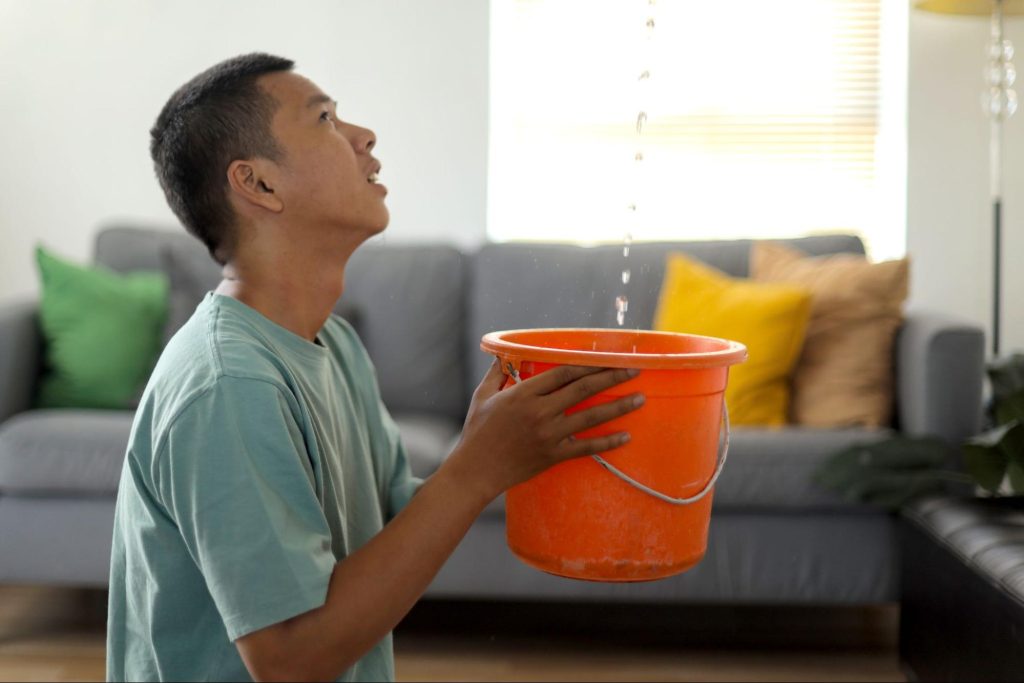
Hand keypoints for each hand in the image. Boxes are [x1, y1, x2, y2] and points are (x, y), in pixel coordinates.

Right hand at [444, 359, 644, 503]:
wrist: (475, 471)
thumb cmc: (476, 432)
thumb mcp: (482, 396)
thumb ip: (496, 374)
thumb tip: (502, 355)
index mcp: (523, 394)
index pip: (562, 372)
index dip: (586, 363)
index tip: (605, 356)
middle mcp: (540, 411)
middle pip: (583, 389)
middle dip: (611, 377)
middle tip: (633, 370)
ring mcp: (549, 434)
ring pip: (591, 417)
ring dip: (618, 406)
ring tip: (640, 397)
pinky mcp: (553, 455)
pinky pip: (586, 448)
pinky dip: (608, 443)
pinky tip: (626, 436)